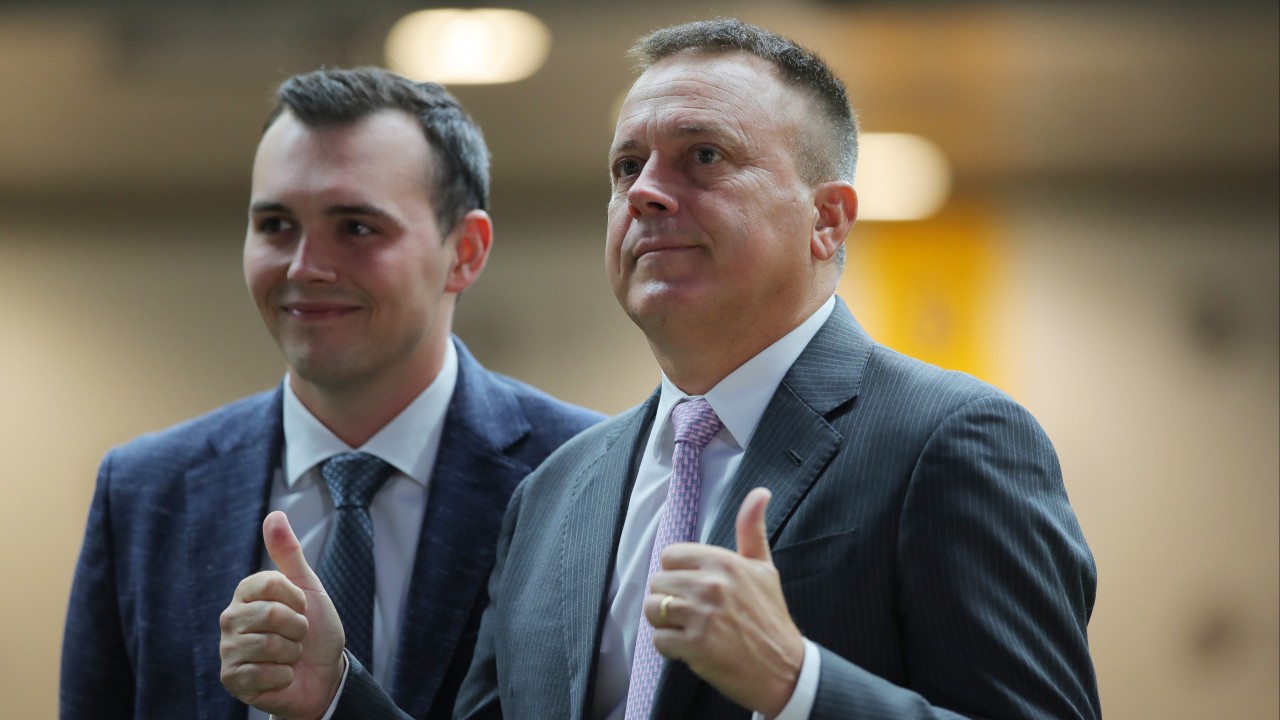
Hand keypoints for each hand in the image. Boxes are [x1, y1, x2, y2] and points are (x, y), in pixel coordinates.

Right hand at [219, 511, 345, 718]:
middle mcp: (231, 619)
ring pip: (268, 645)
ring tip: (289, 655)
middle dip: (298, 628)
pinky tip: (281, 675)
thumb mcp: (308, 587)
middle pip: (271, 615)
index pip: (271, 583)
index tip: (302, 606)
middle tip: (298, 636)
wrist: (323, 674)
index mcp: (246, 593)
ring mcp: (229, 649)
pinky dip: (283, 676)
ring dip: (292, 653)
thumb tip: (274, 514)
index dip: (297, 598)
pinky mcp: (231, 679)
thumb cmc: (314, 629)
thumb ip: (289, 553)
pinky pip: (263, 673)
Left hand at [646, 488, 803, 716]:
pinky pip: (658, 640)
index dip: (677, 573)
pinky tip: (691, 648)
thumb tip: (760, 492)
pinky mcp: (695, 646)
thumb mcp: (764, 569)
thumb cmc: (771, 618)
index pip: (671, 555)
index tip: (694, 588)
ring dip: (665, 623)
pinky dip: (670, 647)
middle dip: (669, 600)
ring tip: (688, 629)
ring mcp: (702, 616)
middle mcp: (711, 585)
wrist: (784, 669)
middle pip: (657, 583)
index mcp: (724, 562)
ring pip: (652, 610)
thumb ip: (752, 529)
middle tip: (693, 613)